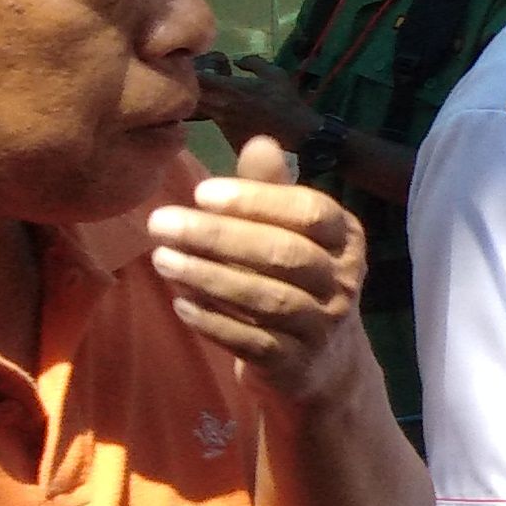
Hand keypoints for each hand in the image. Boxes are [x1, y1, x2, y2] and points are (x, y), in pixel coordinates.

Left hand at [147, 137, 376, 411]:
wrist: (322, 364)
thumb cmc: (297, 281)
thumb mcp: (293, 233)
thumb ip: (273, 191)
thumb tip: (260, 140)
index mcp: (345, 239)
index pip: (311, 213)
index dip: (257, 201)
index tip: (200, 191)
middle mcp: (343, 281)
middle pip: (286, 255)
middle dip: (220, 237)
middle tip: (161, 222)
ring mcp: (322, 326)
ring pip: (268, 299)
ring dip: (210, 278)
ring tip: (161, 259)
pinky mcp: (294, 364)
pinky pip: (252, 341)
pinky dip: (214, 322)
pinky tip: (179, 303)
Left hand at [197, 56, 325, 150]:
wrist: (296, 136)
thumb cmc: (286, 102)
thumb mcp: (276, 74)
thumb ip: (253, 63)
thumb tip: (237, 61)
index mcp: (228, 89)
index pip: (197, 77)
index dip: (195, 70)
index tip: (202, 65)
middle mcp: (218, 106)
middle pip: (191, 95)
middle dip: (191, 86)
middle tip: (201, 80)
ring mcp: (220, 123)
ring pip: (198, 110)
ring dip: (201, 101)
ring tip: (211, 95)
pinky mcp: (226, 136)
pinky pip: (212, 122)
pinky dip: (212, 114)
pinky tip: (226, 110)